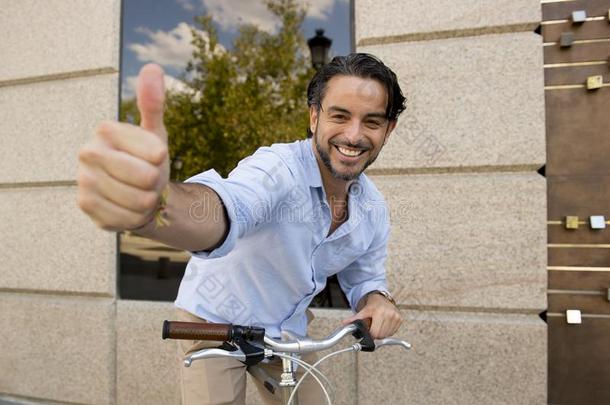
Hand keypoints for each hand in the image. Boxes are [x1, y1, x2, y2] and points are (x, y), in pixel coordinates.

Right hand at [77, 64, 169, 230]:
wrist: (133, 193)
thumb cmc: (146, 160)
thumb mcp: (154, 133)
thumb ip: (153, 103)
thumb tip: (152, 67)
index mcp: (106, 130)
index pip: (156, 153)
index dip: (162, 160)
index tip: (154, 158)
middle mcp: (88, 152)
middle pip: (146, 177)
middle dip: (155, 182)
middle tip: (147, 178)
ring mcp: (83, 180)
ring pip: (139, 200)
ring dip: (147, 201)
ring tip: (139, 193)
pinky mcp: (85, 205)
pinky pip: (127, 217)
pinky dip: (135, 217)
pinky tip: (128, 207)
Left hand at [341, 293, 401, 338]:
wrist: (381, 298)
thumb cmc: (372, 306)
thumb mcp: (363, 311)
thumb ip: (354, 319)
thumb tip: (344, 323)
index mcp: (379, 312)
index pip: (375, 332)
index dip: (370, 334)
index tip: (368, 331)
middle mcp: (389, 314)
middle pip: (381, 335)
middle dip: (375, 334)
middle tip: (372, 327)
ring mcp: (396, 316)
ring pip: (387, 335)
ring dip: (382, 333)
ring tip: (378, 325)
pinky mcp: (400, 319)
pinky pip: (393, 332)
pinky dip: (387, 331)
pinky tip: (384, 325)